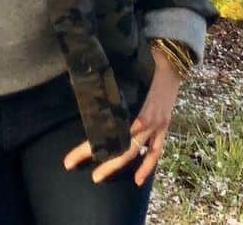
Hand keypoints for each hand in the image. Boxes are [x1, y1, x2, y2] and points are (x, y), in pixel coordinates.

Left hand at [62, 50, 182, 188]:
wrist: (172, 62)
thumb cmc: (145, 63)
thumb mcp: (126, 74)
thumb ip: (109, 86)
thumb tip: (83, 89)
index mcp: (134, 108)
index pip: (107, 133)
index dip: (88, 146)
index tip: (70, 156)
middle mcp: (145, 121)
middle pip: (121, 147)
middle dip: (100, 160)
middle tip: (73, 165)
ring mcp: (156, 126)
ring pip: (135, 152)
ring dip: (117, 165)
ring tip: (99, 176)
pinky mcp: (163, 127)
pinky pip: (155, 151)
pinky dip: (147, 166)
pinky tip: (137, 180)